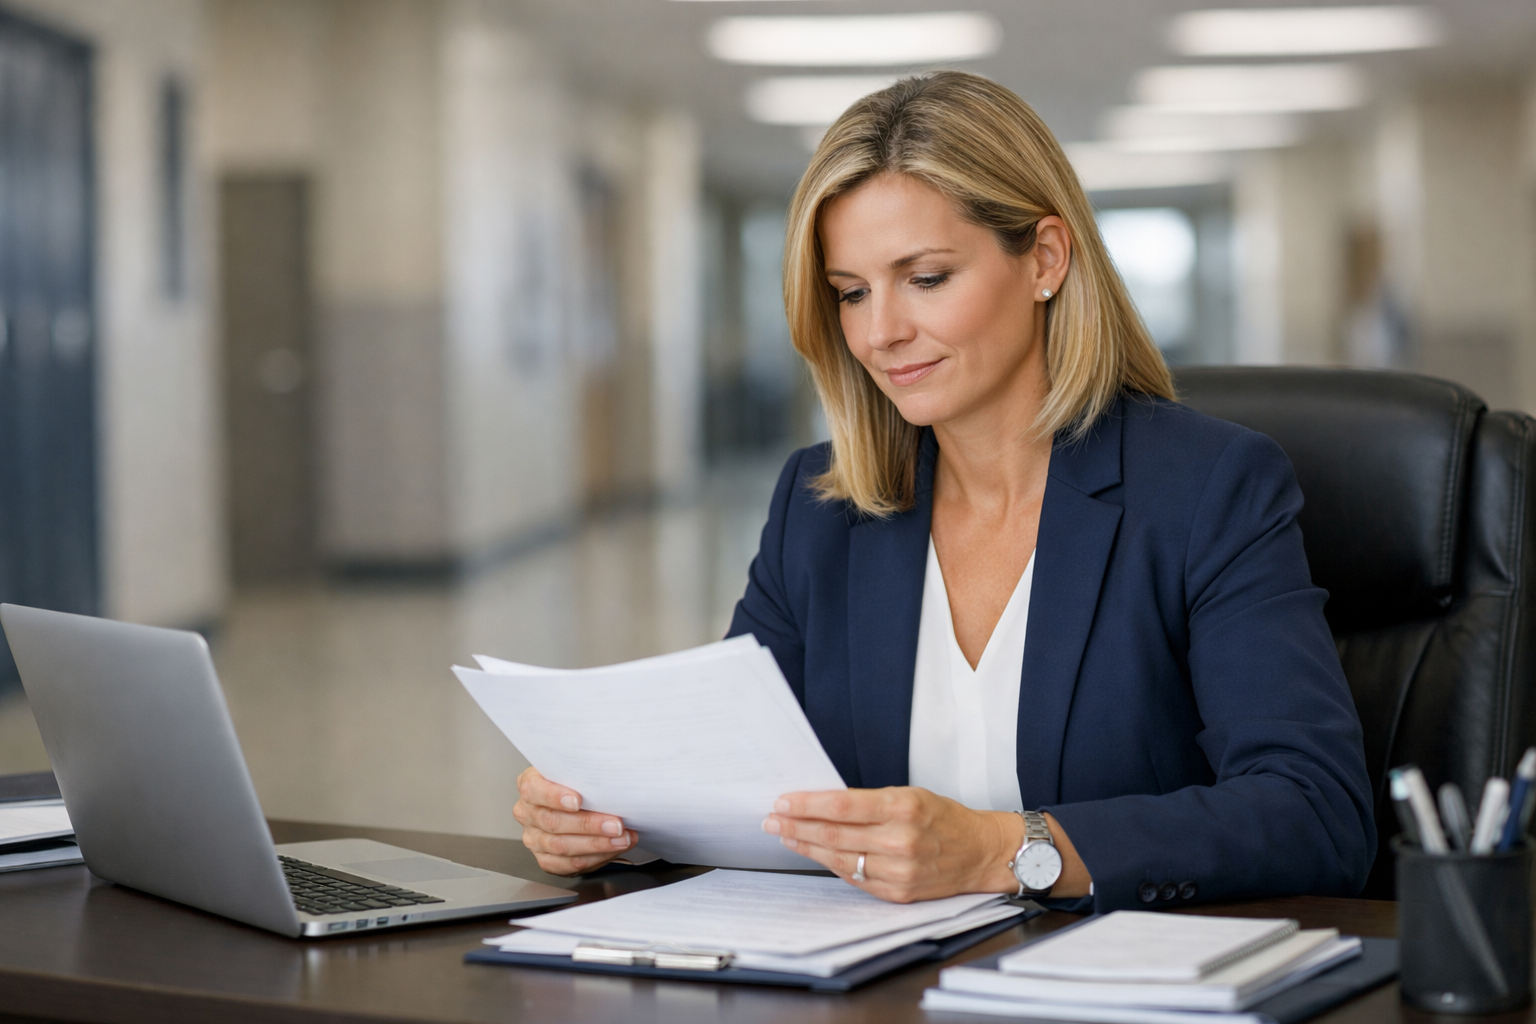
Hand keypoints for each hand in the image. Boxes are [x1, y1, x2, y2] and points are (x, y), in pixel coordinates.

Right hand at [513, 767, 636, 874]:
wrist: (577, 801)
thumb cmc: (578, 784)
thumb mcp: (577, 771)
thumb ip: (584, 773)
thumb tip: (610, 780)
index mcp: (530, 785)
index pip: (534, 790)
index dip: (554, 796)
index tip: (577, 801)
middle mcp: (527, 813)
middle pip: (553, 822)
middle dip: (589, 825)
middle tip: (616, 825)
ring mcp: (534, 838)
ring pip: (562, 847)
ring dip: (597, 844)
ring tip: (621, 839)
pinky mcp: (546, 859)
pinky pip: (568, 864)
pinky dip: (595, 858)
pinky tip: (613, 849)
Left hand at [763, 787, 1090, 902]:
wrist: (981, 853)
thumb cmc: (944, 818)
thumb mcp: (910, 795)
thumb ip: (870, 802)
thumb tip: (823, 805)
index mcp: (903, 808)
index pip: (842, 807)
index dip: (807, 805)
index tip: (782, 802)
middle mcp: (900, 841)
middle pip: (834, 835)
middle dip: (796, 827)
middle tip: (771, 820)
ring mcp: (899, 871)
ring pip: (839, 859)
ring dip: (807, 848)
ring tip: (785, 836)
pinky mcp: (898, 893)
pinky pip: (855, 878)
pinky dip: (832, 865)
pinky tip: (816, 854)